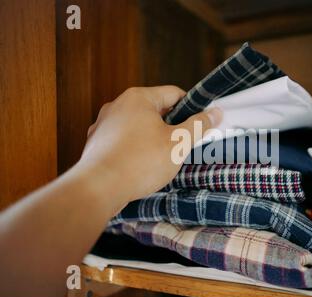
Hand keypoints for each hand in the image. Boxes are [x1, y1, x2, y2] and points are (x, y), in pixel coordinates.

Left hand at [76, 86, 221, 211]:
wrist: (99, 188)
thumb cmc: (141, 162)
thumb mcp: (178, 143)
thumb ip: (198, 125)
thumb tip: (215, 112)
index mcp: (138, 98)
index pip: (174, 94)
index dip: (191, 108)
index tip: (199, 124)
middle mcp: (117, 105)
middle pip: (155, 110)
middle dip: (171, 126)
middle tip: (183, 145)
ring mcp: (103, 124)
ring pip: (138, 126)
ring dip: (153, 138)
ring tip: (162, 159)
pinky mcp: (96, 143)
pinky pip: (123, 140)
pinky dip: (135, 149)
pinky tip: (141, 166)